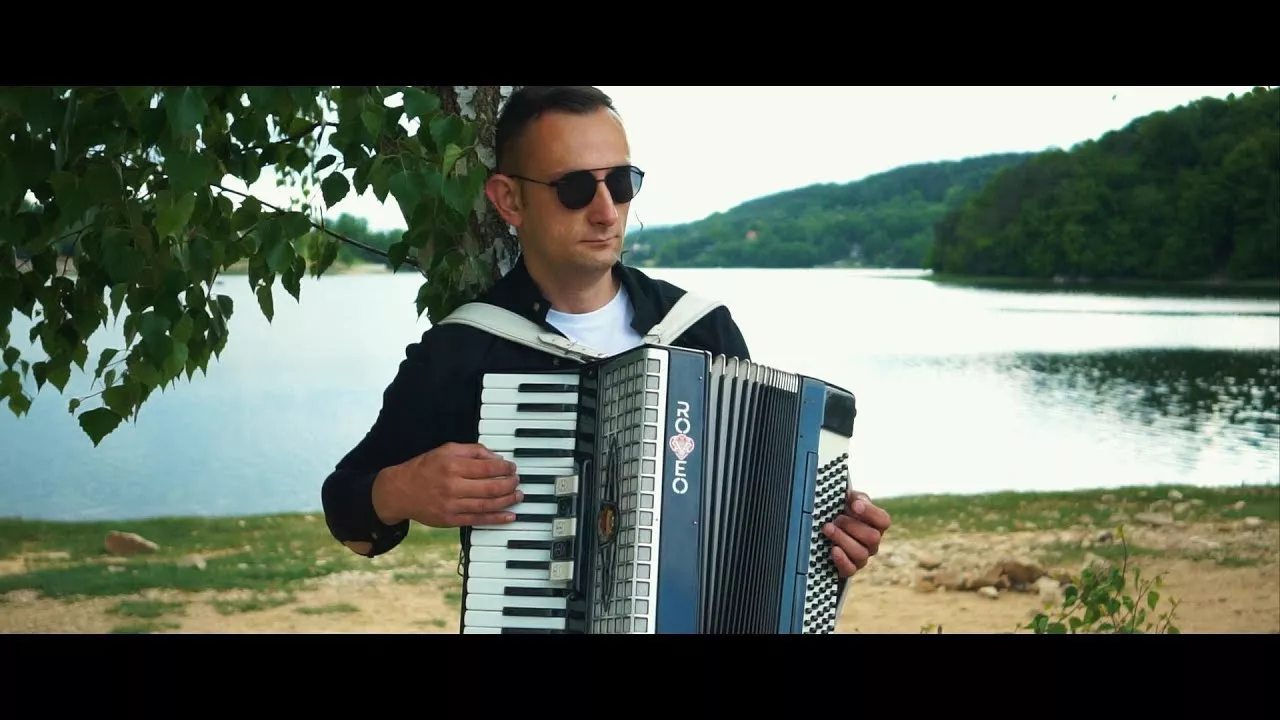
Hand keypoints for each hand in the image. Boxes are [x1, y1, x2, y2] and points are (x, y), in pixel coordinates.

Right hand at [373, 442, 521, 527]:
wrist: (399, 491)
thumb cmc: (424, 468)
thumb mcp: (446, 450)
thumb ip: (472, 451)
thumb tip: (497, 459)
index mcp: (452, 465)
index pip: (487, 468)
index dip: (505, 469)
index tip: (512, 468)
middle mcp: (452, 486)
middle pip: (490, 488)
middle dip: (509, 485)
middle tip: (517, 482)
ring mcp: (451, 505)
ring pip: (487, 505)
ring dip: (507, 501)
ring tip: (518, 496)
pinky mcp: (450, 520)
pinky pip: (478, 520)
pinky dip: (496, 519)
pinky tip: (509, 516)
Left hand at [822, 490, 890, 578]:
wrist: (826, 529)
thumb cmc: (840, 512)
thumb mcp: (849, 501)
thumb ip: (855, 498)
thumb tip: (855, 501)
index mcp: (876, 525)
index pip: (884, 521)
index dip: (871, 513)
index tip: (855, 505)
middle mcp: (873, 543)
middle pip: (872, 537)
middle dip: (851, 526)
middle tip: (836, 519)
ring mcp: (862, 557)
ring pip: (860, 553)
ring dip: (842, 539)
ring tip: (827, 528)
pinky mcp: (849, 569)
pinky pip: (850, 570)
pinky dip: (842, 560)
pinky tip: (833, 549)